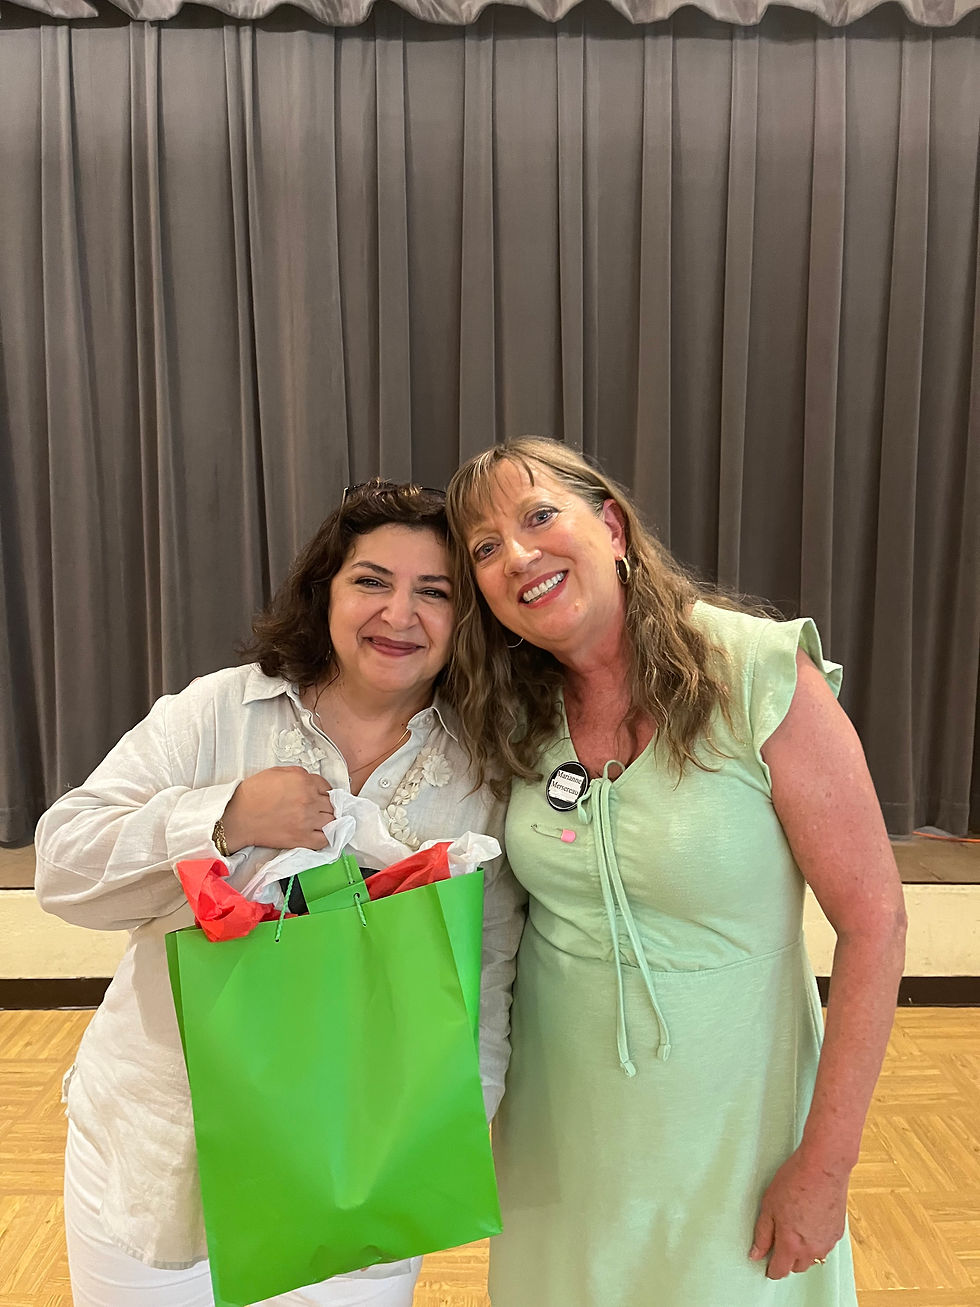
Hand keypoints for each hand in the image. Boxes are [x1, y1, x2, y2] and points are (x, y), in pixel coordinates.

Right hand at [221, 766, 334, 852]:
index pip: (327, 787)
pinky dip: (325, 837)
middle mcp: (308, 800)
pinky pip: (324, 840)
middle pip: (332, 804)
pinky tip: (318, 834)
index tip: (319, 797)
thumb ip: (299, 774)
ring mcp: (306, 820)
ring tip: (318, 821)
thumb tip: (312, 782)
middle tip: (318, 809)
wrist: (238, 816)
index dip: (323, 793)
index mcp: (303, 781)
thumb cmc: (253, 793)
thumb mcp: (277, 772)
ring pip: (332, 821)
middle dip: (326, 806)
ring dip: (327, 821)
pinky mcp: (301, 838)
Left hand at [749, 1145, 848, 1278]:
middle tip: (780, 1237)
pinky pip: (824, 1245)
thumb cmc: (794, 1181)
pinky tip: (810, 1220)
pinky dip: (816, 1239)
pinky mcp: (838, 1233)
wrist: (823, 1167)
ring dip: (804, 1250)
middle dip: (787, 1258)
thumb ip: (762, 1234)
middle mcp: (811, 1249)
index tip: (767, 1263)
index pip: (780, 1271)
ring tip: (796, 1226)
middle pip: (797, 1267)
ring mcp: (827, 1242)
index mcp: (791, 1244)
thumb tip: (756, 1254)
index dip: (771, 1269)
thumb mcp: (768, 1206)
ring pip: (813, 1258)